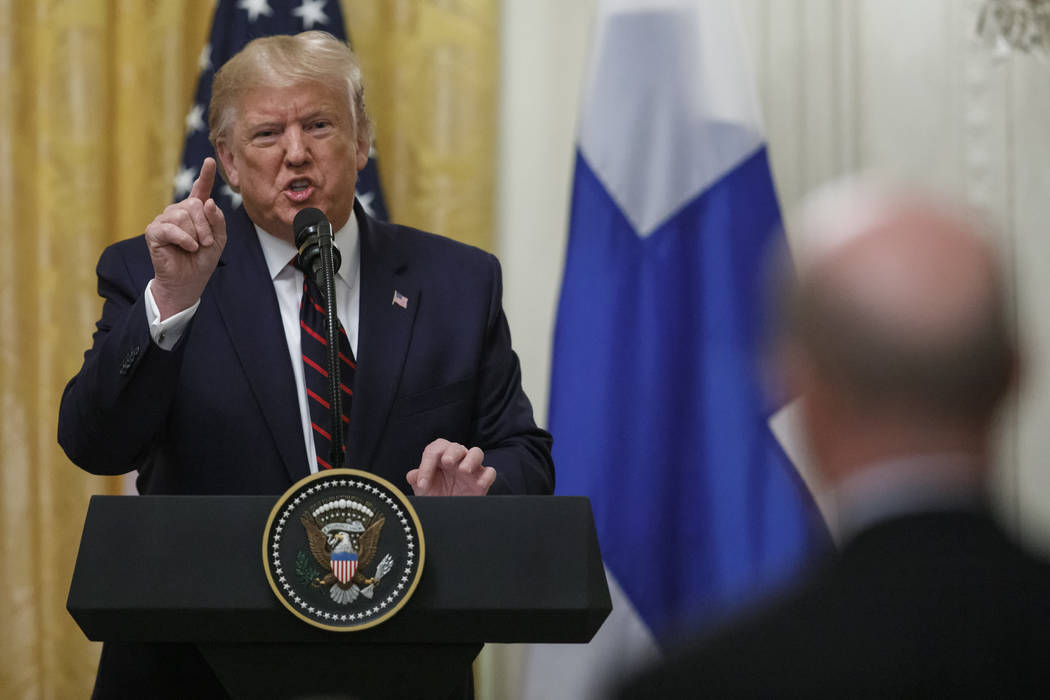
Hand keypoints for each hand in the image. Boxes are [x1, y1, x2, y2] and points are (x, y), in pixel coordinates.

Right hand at [145, 158, 226, 318]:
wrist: (188, 282)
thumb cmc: (202, 261)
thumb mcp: (219, 240)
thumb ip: (217, 221)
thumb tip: (208, 202)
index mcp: (195, 212)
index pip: (200, 190)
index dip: (205, 175)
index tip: (210, 161)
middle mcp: (179, 211)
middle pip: (194, 204)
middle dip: (205, 225)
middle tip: (206, 243)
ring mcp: (165, 220)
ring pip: (183, 215)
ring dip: (195, 235)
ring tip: (195, 248)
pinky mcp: (154, 231)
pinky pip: (171, 228)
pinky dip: (184, 239)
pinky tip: (188, 248)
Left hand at [406, 439, 496, 495]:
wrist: (448, 514)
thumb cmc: (436, 496)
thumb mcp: (424, 490)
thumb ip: (417, 480)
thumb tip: (412, 475)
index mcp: (441, 457)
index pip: (435, 450)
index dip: (426, 464)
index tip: (422, 483)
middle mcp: (457, 459)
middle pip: (457, 446)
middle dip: (452, 453)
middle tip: (446, 462)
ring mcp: (471, 469)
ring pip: (477, 452)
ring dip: (471, 459)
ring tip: (464, 470)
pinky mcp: (482, 481)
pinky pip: (490, 472)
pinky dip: (486, 476)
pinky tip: (479, 484)